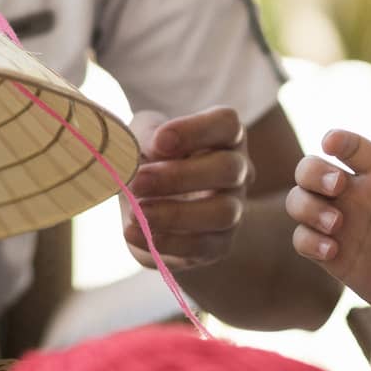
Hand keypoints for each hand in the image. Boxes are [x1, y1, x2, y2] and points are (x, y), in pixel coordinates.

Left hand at [123, 107, 252, 269]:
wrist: (152, 207)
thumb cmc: (149, 160)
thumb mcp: (140, 138)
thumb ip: (144, 137)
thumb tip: (150, 151)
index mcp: (222, 135)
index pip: (226, 123)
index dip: (195, 130)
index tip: (158, 142)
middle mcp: (237, 170)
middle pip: (229, 169)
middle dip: (179, 176)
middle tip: (137, 181)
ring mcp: (233, 209)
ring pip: (223, 213)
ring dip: (175, 214)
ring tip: (137, 213)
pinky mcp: (218, 245)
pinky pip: (202, 247)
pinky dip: (165, 241)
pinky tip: (133, 231)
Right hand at [287, 130, 370, 327]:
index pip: (353, 147)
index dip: (338, 139)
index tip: (332, 143)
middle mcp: (357, 195)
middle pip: (312, 168)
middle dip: (313, 171)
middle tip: (337, 187)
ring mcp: (341, 225)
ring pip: (299, 201)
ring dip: (306, 206)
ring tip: (336, 225)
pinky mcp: (333, 257)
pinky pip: (302, 240)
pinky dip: (307, 241)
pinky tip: (332, 252)